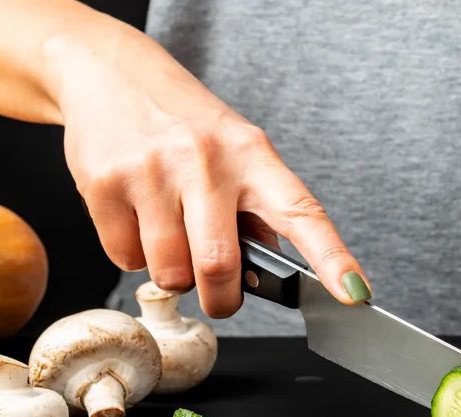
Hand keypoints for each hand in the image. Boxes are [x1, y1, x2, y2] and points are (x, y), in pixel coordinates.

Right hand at [47, 26, 368, 316]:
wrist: (111, 74)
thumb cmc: (186, 125)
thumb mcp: (237, 151)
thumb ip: (258, 209)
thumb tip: (272, 273)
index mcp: (253, 155)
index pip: (302, 214)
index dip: (333, 258)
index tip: (355, 293)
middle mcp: (205, 160)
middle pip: (220, 266)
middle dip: (222, 298)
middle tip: (219, 292)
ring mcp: (152, 172)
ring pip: (169, 273)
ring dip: (173, 274)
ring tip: (171, 233)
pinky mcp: (104, 185)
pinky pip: (124, 259)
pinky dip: (133, 255)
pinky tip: (138, 218)